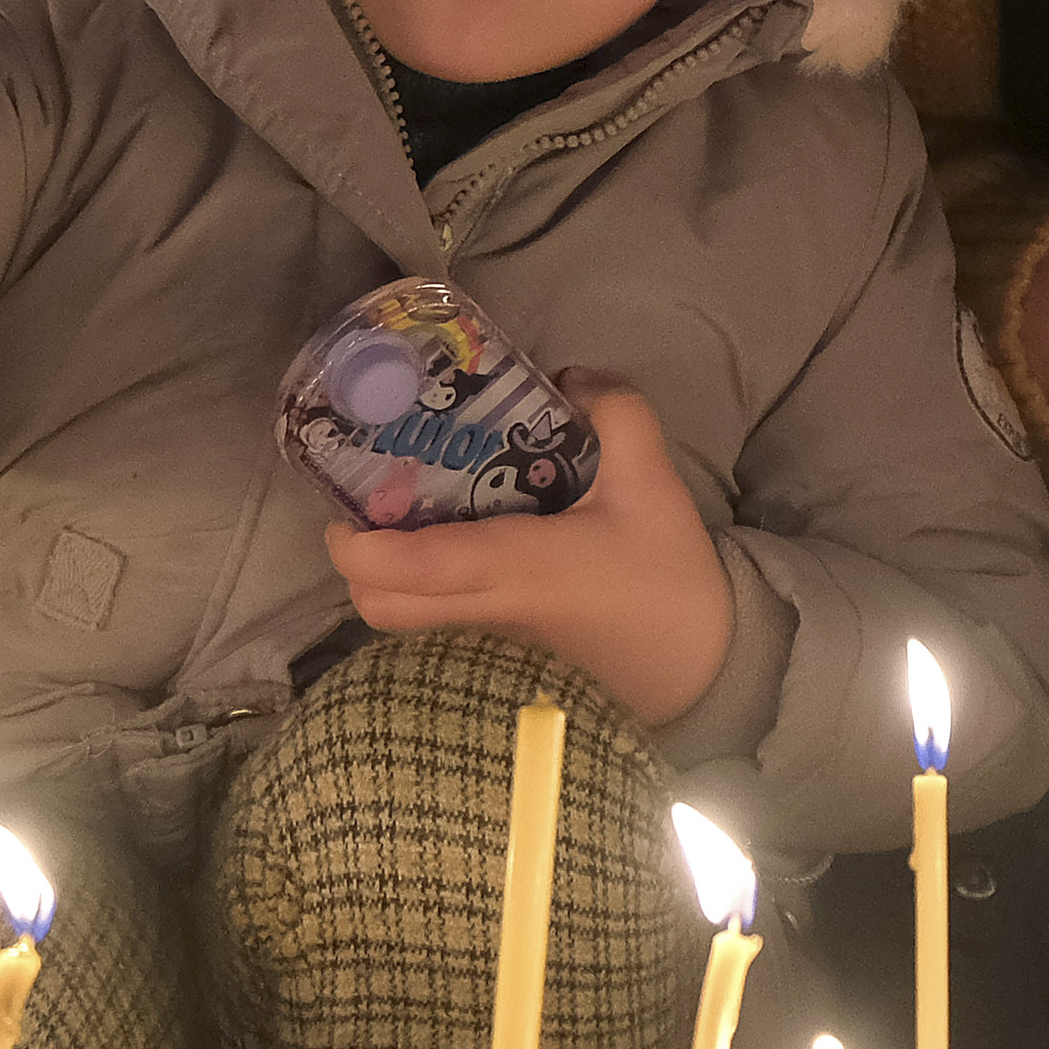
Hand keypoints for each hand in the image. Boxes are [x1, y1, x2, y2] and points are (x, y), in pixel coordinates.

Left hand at [324, 376, 735, 724]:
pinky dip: (421, 595)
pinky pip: (437, 629)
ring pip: (405, 624)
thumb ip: (616, 414)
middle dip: (357, 565)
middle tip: (367, 509)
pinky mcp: (505, 658)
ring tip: (402, 521)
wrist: (704, 671)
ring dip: (386, 580)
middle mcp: (491, 613)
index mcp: (520, 570)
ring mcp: (493, 645)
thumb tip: (569, 377)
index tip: (344, 511)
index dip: (363, 547)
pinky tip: (447, 553)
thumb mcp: (655, 484)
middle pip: (384, 609)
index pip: (417, 569)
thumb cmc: (670, 581)